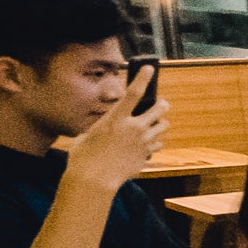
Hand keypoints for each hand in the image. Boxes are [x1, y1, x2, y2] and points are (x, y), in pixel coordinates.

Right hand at [60, 75, 167, 195]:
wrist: (93, 179)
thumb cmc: (84, 156)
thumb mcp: (89, 135)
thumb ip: (104, 127)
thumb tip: (109, 127)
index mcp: (116, 119)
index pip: (133, 93)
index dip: (143, 79)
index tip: (151, 69)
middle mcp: (134, 128)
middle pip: (160, 109)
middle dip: (162, 105)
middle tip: (161, 105)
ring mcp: (143, 142)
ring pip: (163, 126)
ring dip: (160, 124)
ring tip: (155, 125)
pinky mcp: (147, 155)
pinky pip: (158, 145)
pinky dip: (155, 144)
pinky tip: (147, 145)